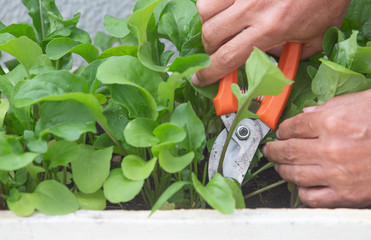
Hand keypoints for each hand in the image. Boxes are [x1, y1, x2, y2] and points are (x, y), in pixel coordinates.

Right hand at [192, 0, 350, 85]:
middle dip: (210, 49)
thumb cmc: (327, 0)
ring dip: (209, 23)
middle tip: (219, 51)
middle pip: (211, 34)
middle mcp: (254, 8)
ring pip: (205, 11)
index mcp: (271, 28)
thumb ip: (291, 54)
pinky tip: (225, 8)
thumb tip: (269, 60)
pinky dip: (213, 4)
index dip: (209, 72)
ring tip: (221, 27)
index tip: (200, 79)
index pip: (228, 57)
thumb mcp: (316, 36)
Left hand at [263, 89, 370, 207]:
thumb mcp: (361, 102)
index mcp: (332, 121)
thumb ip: (330, 107)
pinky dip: (301, 192)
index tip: (280, 132)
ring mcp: (336, 174)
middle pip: (287, 150)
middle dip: (273, 151)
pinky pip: (312, 197)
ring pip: (294, 174)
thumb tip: (306, 114)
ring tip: (278, 166)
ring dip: (281, 169)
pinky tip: (300, 185)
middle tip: (269, 150)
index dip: (281, 129)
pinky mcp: (346, 195)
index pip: (292, 126)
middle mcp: (330, 148)